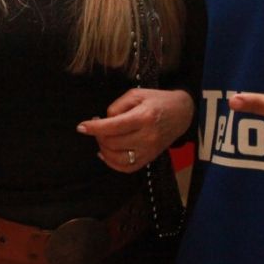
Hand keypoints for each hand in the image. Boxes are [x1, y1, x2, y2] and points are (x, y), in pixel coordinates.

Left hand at [78, 87, 193, 172]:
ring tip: (101, 139)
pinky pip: (127, 168)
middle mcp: (147, 137)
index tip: (81, 127)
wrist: (182, 113)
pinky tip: (105, 154)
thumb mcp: (136, 94)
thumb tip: (104, 121)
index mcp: (143, 117)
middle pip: (113, 143)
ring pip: (118, 158)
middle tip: (96, 127)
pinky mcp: (150, 159)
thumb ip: (117, 106)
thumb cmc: (157, 100)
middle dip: (98, 136)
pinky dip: (112, 164)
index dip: (94, 128)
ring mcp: (149, 150)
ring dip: (103, 150)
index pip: (113, 127)